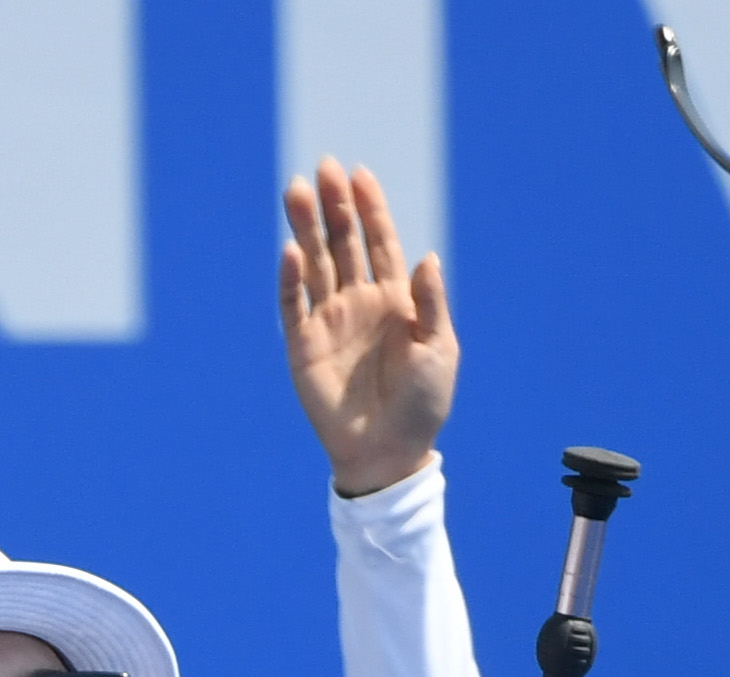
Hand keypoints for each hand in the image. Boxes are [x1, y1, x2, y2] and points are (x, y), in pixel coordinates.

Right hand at [280, 161, 455, 497]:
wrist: (388, 453)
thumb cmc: (421, 405)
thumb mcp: (439, 350)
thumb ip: (430, 303)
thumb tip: (427, 256)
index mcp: (394, 299)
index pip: (378, 242)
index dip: (370, 208)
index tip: (358, 174)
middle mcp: (358, 302)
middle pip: (342, 243)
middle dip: (333, 206)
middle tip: (322, 169)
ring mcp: (329, 321)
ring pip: (315, 264)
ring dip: (306, 228)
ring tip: (294, 191)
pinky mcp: (303, 346)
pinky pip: (294, 306)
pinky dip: (291, 279)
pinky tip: (291, 251)